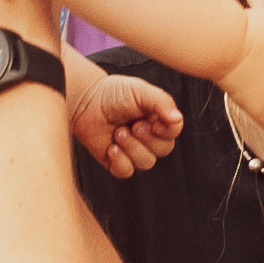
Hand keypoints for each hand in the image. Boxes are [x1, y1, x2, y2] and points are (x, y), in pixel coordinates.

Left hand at [67, 69, 182, 181]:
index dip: (166, 130)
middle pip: (163, 150)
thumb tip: (177, 119)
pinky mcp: (117, 162)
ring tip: (118, 133)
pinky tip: (112, 147)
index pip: (174, 132)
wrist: (86, 102)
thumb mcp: (140, 91)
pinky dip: (120, 161)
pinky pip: (126, 172)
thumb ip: (161, 102)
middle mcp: (149, 137)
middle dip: (147, 139)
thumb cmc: (114, 93)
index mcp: (158, 119)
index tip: (152, 121)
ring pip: (146, 163)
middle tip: (133, 126)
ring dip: (132, 148)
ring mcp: (134, 151)